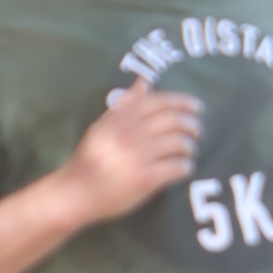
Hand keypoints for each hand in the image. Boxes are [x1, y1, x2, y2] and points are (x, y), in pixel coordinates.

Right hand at [64, 80, 203, 225]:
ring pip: (179, 143)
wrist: (76, 191)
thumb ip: (126, 104)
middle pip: (175, 121)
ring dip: (189, 147)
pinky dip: (185, 167)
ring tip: (188, 151)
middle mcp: (132, 132)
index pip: (161, 101)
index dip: (183, 102)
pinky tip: (184, 169)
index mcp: (122, 117)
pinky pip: (177, 167)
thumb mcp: (103, 125)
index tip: (197, 107)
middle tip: (197, 131)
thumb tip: (144, 81)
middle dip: (192, 125)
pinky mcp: (146, 177)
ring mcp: (140, 155)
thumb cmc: (90, 158)